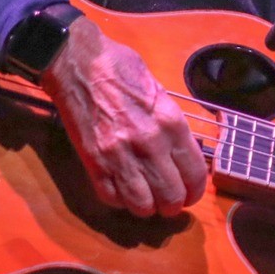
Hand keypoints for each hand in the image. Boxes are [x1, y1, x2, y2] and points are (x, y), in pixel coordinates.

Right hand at [42, 18, 208, 216]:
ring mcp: (119, 155)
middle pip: (171, 195)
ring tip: (148, 201)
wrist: (78, 65)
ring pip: (142, 205)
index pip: (194, 173)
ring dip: (148, 208)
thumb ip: (172, 123)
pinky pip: (112, 198)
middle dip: (174, 205)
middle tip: (170, 202)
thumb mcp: (160, 91)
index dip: (196, 191)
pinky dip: (119, 201)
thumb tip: (182, 151)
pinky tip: (123, 191)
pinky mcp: (93, 162)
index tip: (191, 194)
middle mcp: (149, 143)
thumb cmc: (121, 69)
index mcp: (171, 123)